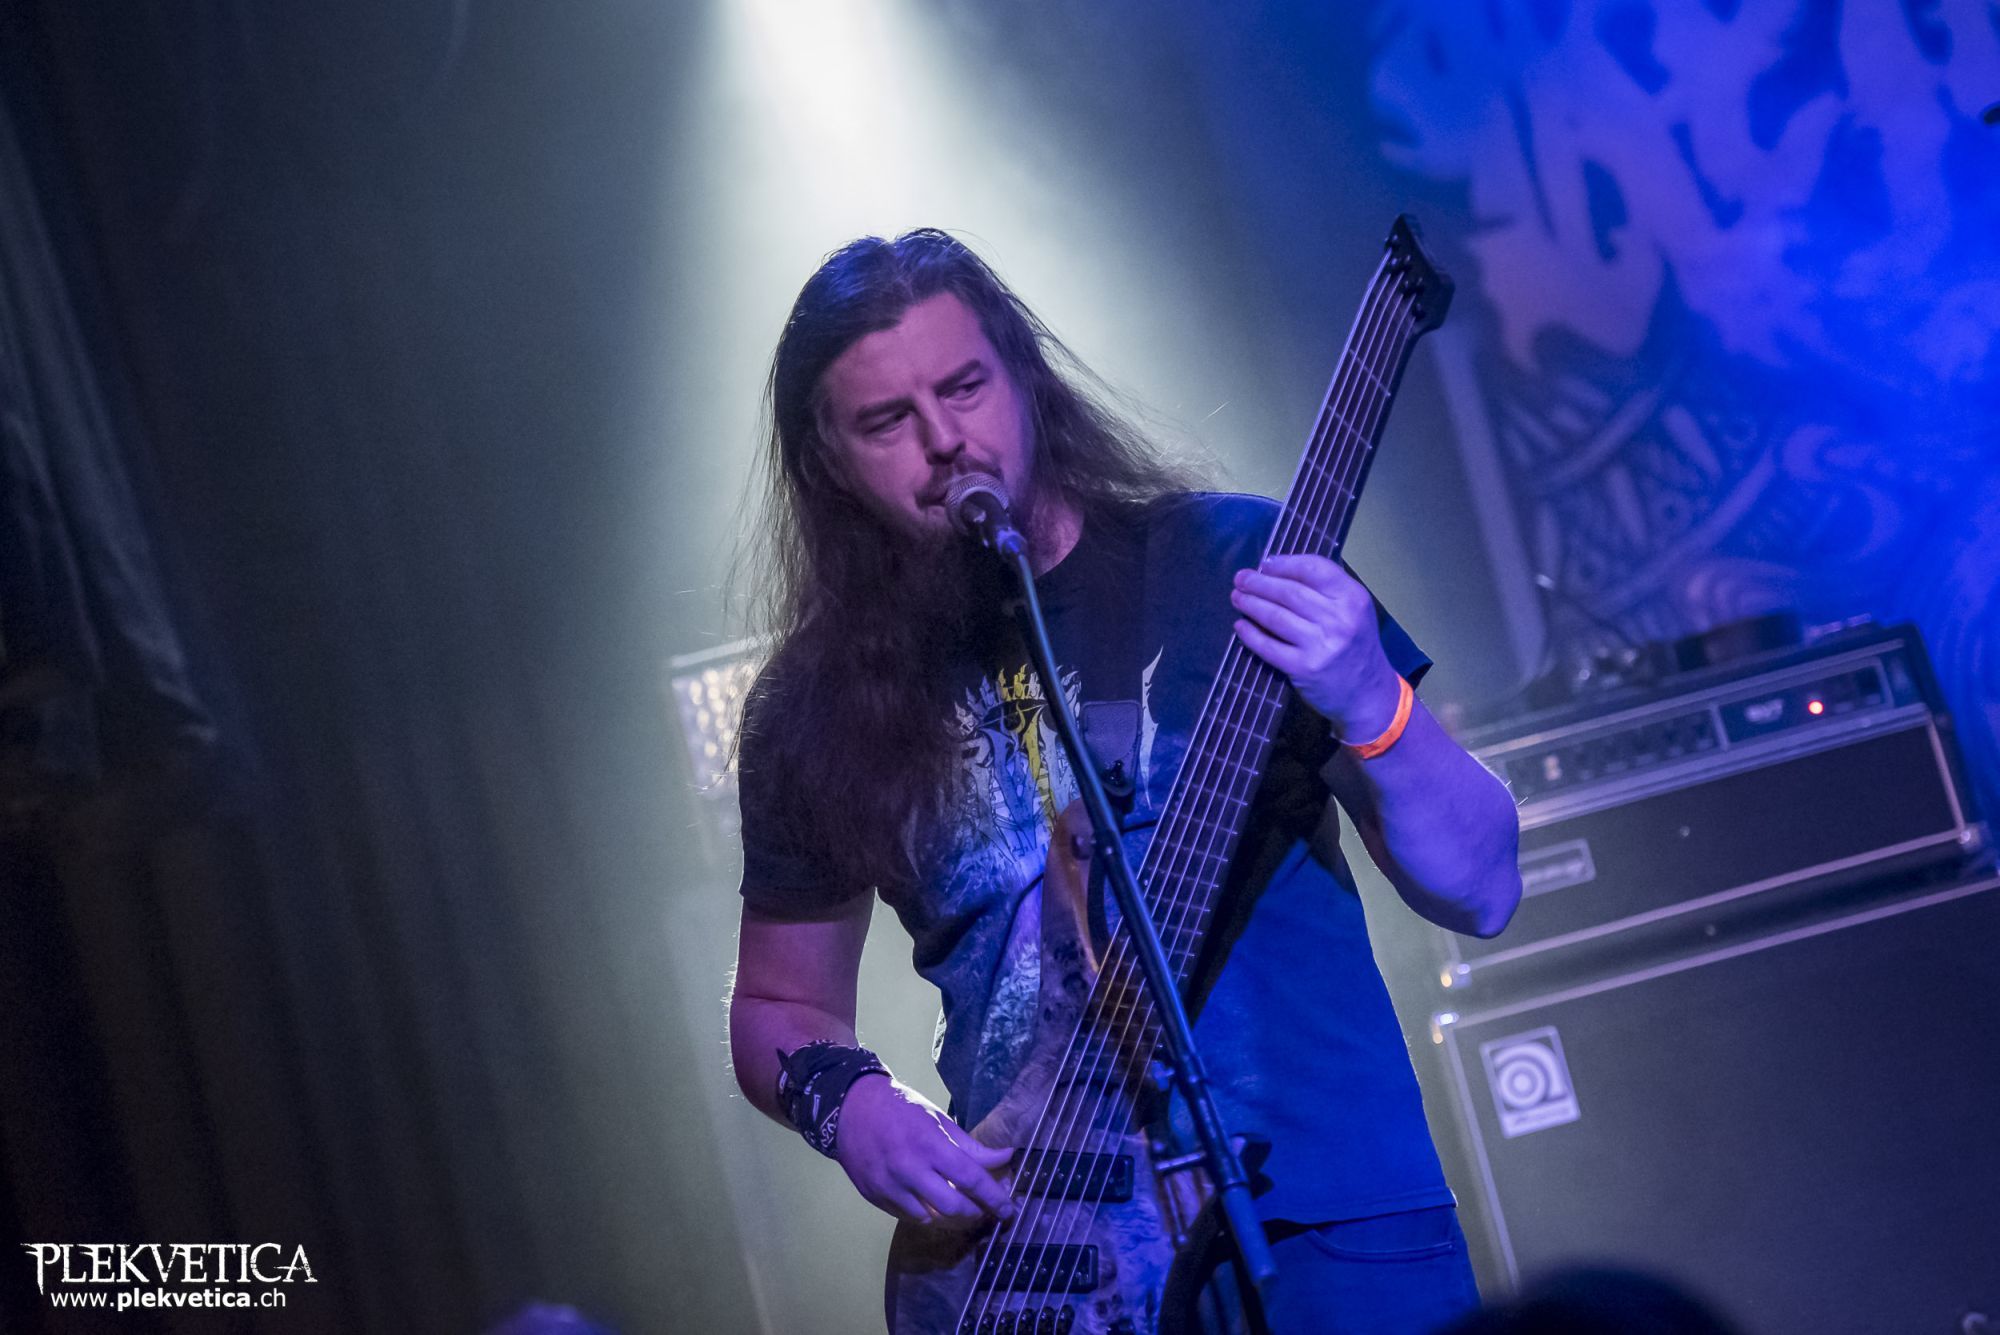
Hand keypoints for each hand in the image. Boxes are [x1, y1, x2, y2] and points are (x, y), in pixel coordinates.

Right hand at [834, 1075, 1016, 1227]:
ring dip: (949, 1216)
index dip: (995, 1198)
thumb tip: (1005, 1158)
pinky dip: (924, 1213)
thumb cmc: (900, 1108)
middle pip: (953, 1207)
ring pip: (930, 1219)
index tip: (1009, 1210)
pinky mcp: (875, 1197)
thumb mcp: (938, 1120)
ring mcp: (890, 1187)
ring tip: (958, 1206)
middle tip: (985, 1209)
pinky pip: (907, 1216)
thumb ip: (971, 1146)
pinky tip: (930, 1202)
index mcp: (930, 1145)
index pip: (972, 1179)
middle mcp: (910, 1170)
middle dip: (975, 1212)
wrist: (850, 1107)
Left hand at [1230, 555, 1402, 738]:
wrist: (1368, 694)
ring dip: (1251, 604)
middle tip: (1241, 578)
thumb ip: (1327, 591)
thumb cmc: (1356, 647)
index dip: (1285, 564)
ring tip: (1237, 597)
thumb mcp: (1354, 611)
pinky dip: (1251, 635)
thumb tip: (1278, 570)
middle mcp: (1339, 619)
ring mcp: (1322, 645)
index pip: (1314, 569)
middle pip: (1290, 592)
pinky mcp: (1304, 668)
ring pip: (1276, 616)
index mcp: (1353, 598)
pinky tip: (1240, 626)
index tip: (1265, 563)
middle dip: (1260, 583)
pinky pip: (1269, 646)